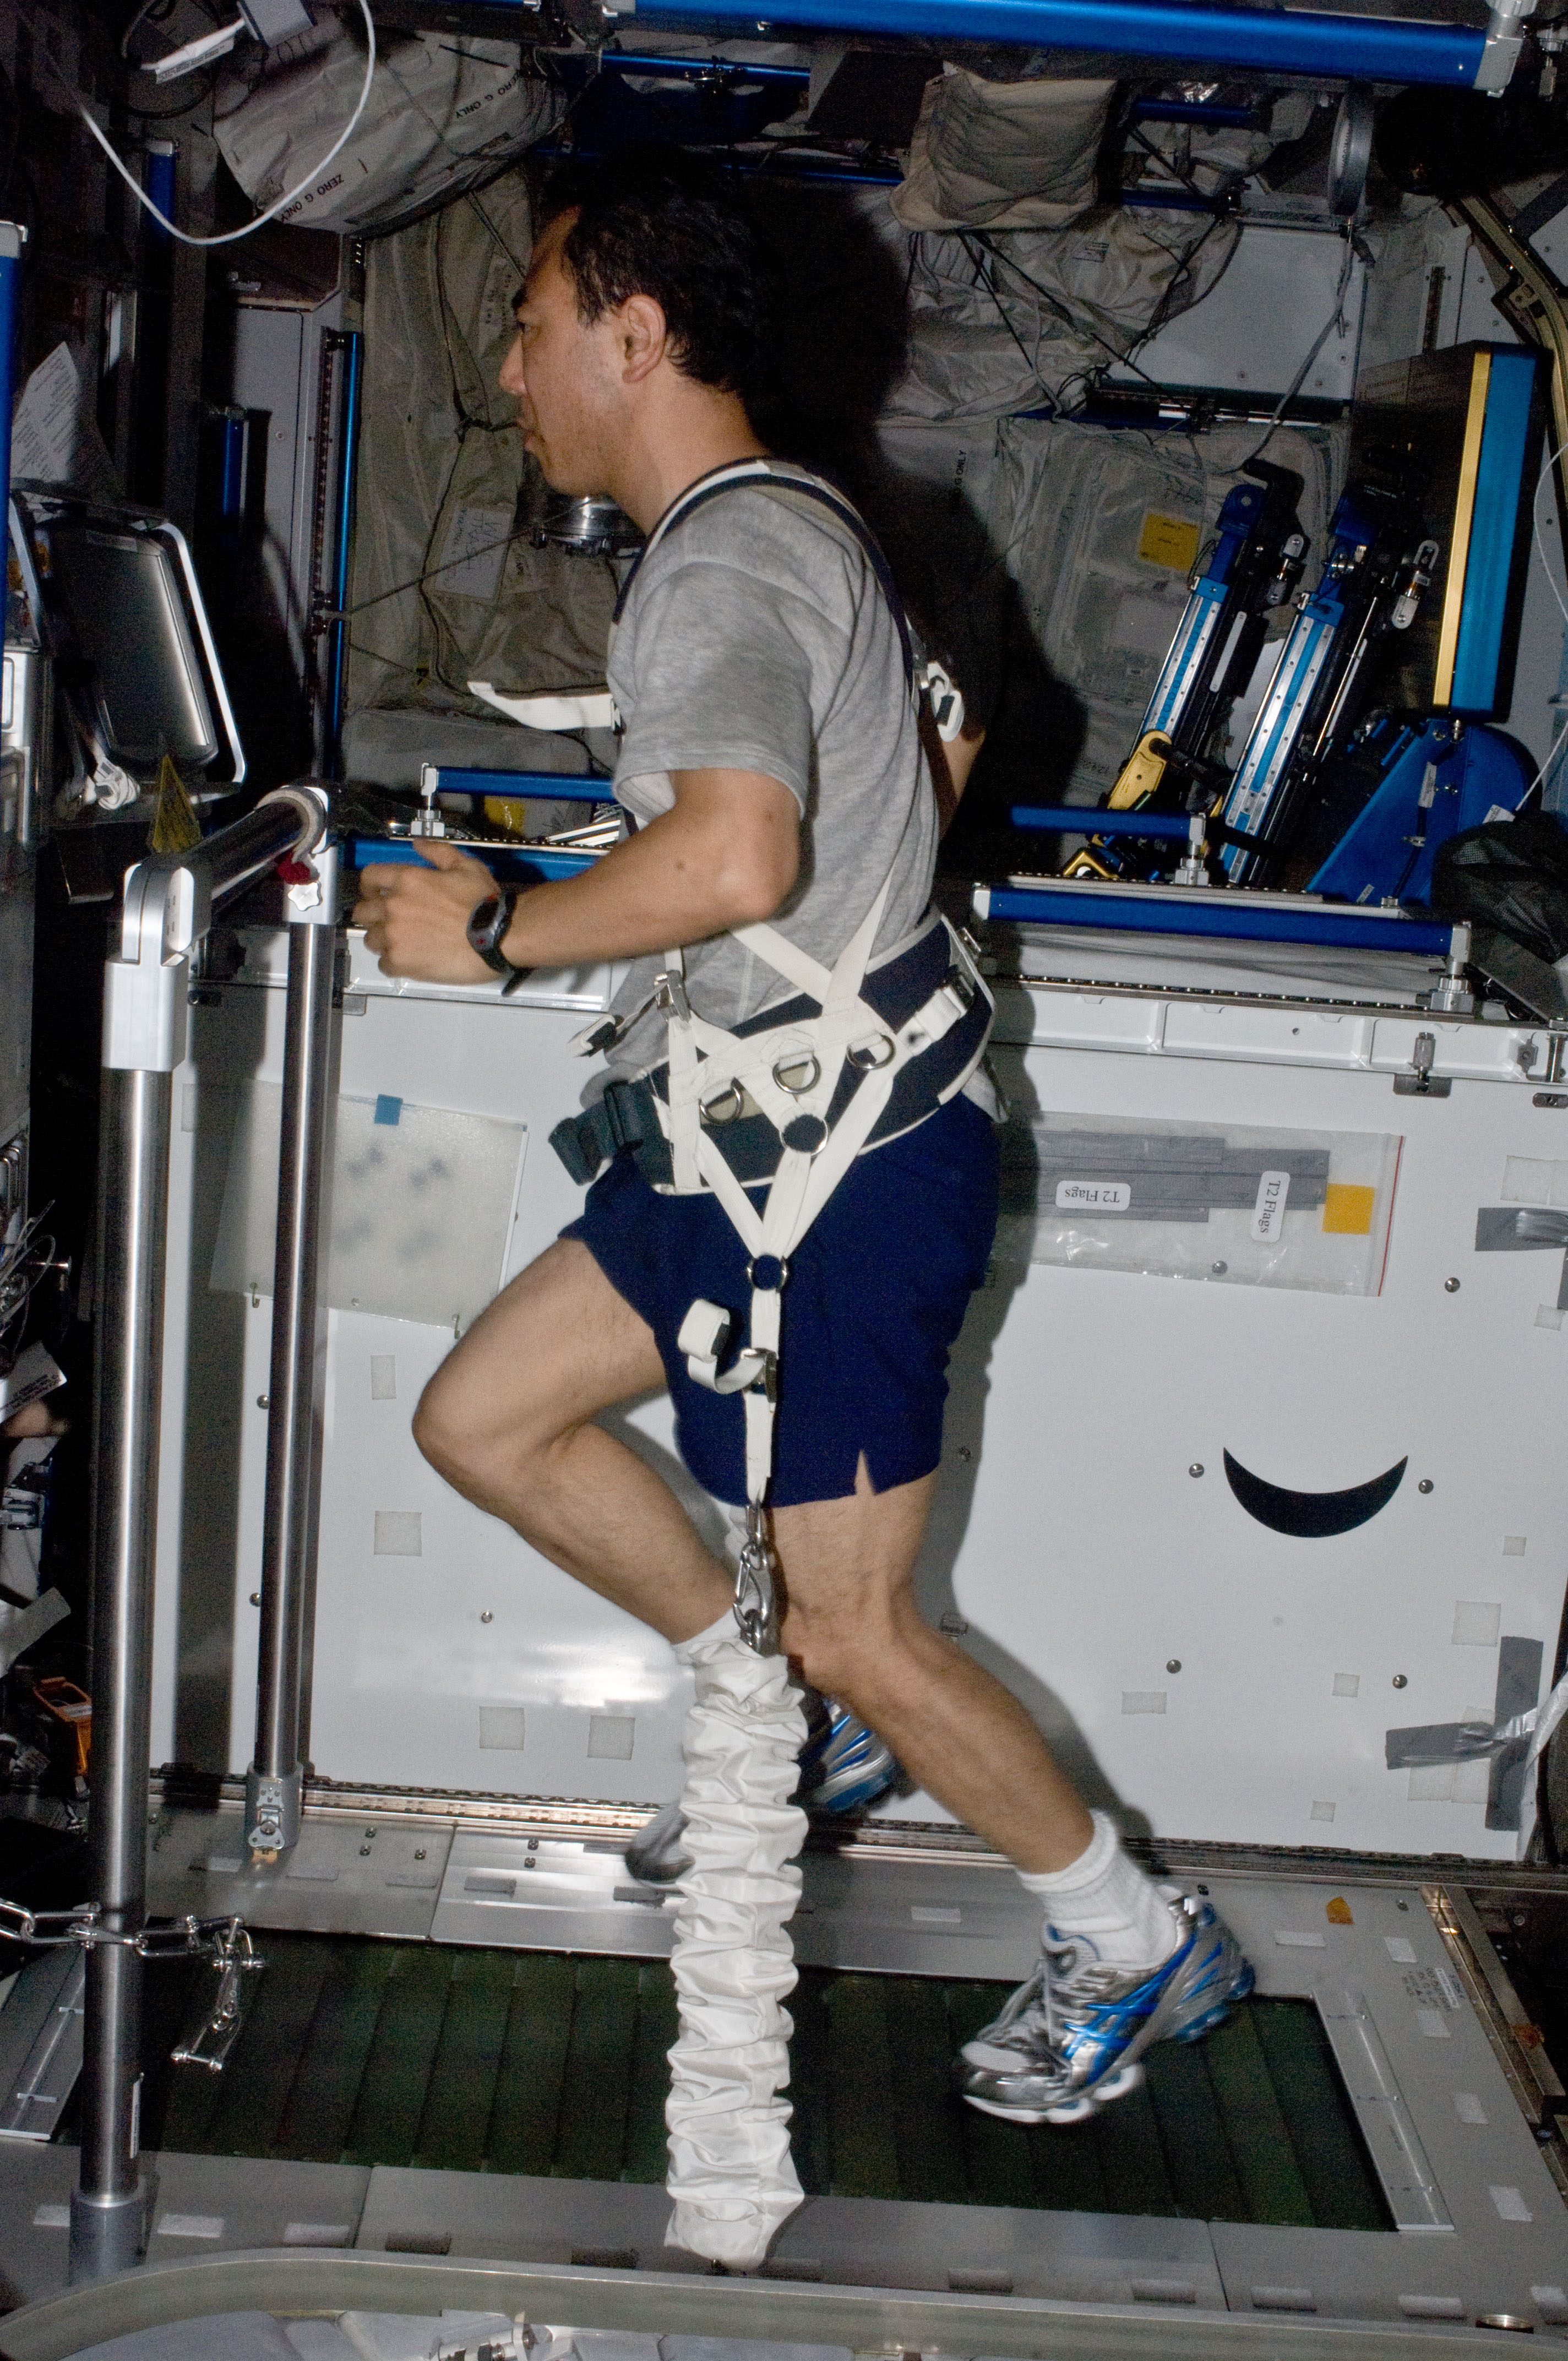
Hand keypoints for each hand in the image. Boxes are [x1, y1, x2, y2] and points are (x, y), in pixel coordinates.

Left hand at [352, 838, 500, 983]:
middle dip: (373, 915)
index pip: (368, 877)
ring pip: (370, 939)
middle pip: (362, 911)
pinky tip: (411, 960)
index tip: (375, 893)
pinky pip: (384, 964)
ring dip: (383, 940)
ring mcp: (394, 936)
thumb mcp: (466, 866)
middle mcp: (393, 906)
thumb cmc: (485, 902)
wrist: (497, 937)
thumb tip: (417, 844)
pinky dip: (394, 963)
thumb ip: (438, 852)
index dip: (369, 886)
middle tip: (391, 921)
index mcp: (406, 880)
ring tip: (403, 943)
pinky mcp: (401, 962)